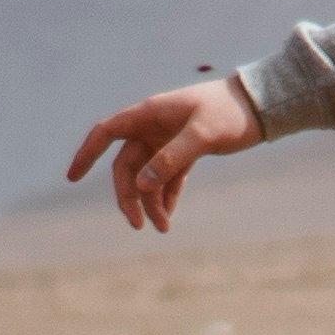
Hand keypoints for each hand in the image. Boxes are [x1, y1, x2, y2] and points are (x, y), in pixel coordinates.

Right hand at [67, 75, 263, 231]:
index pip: (106, 133)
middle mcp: (153, 127)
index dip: (87, 154)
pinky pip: (166, 179)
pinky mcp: (185, 152)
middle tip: (139, 225)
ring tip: (163, 228)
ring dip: (150, 202)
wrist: (261, 106)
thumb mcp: (204, 133)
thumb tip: (143, 185)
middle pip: (126, 166)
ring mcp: (167, 140)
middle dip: (129, 196)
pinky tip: (168, 217)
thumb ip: (172, 157)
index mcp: (150, 114)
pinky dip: (166, 197)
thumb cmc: (231, 112)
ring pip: (147, 176)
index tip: (73, 177)